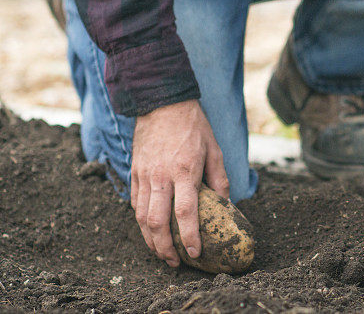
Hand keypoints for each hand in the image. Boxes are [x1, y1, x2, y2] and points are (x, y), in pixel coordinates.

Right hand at [130, 100, 228, 266]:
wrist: (162, 103)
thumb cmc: (193, 127)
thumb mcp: (214, 149)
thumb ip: (219, 179)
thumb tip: (226, 204)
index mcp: (185, 171)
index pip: (185, 212)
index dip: (189, 237)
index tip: (195, 253)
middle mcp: (161, 176)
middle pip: (157, 222)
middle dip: (164, 248)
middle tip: (175, 262)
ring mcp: (144, 175)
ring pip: (141, 217)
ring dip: (150, 240)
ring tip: (161, 253)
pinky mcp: (134, 172)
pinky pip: (134, 203)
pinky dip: (141, 221)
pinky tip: (150, 231)